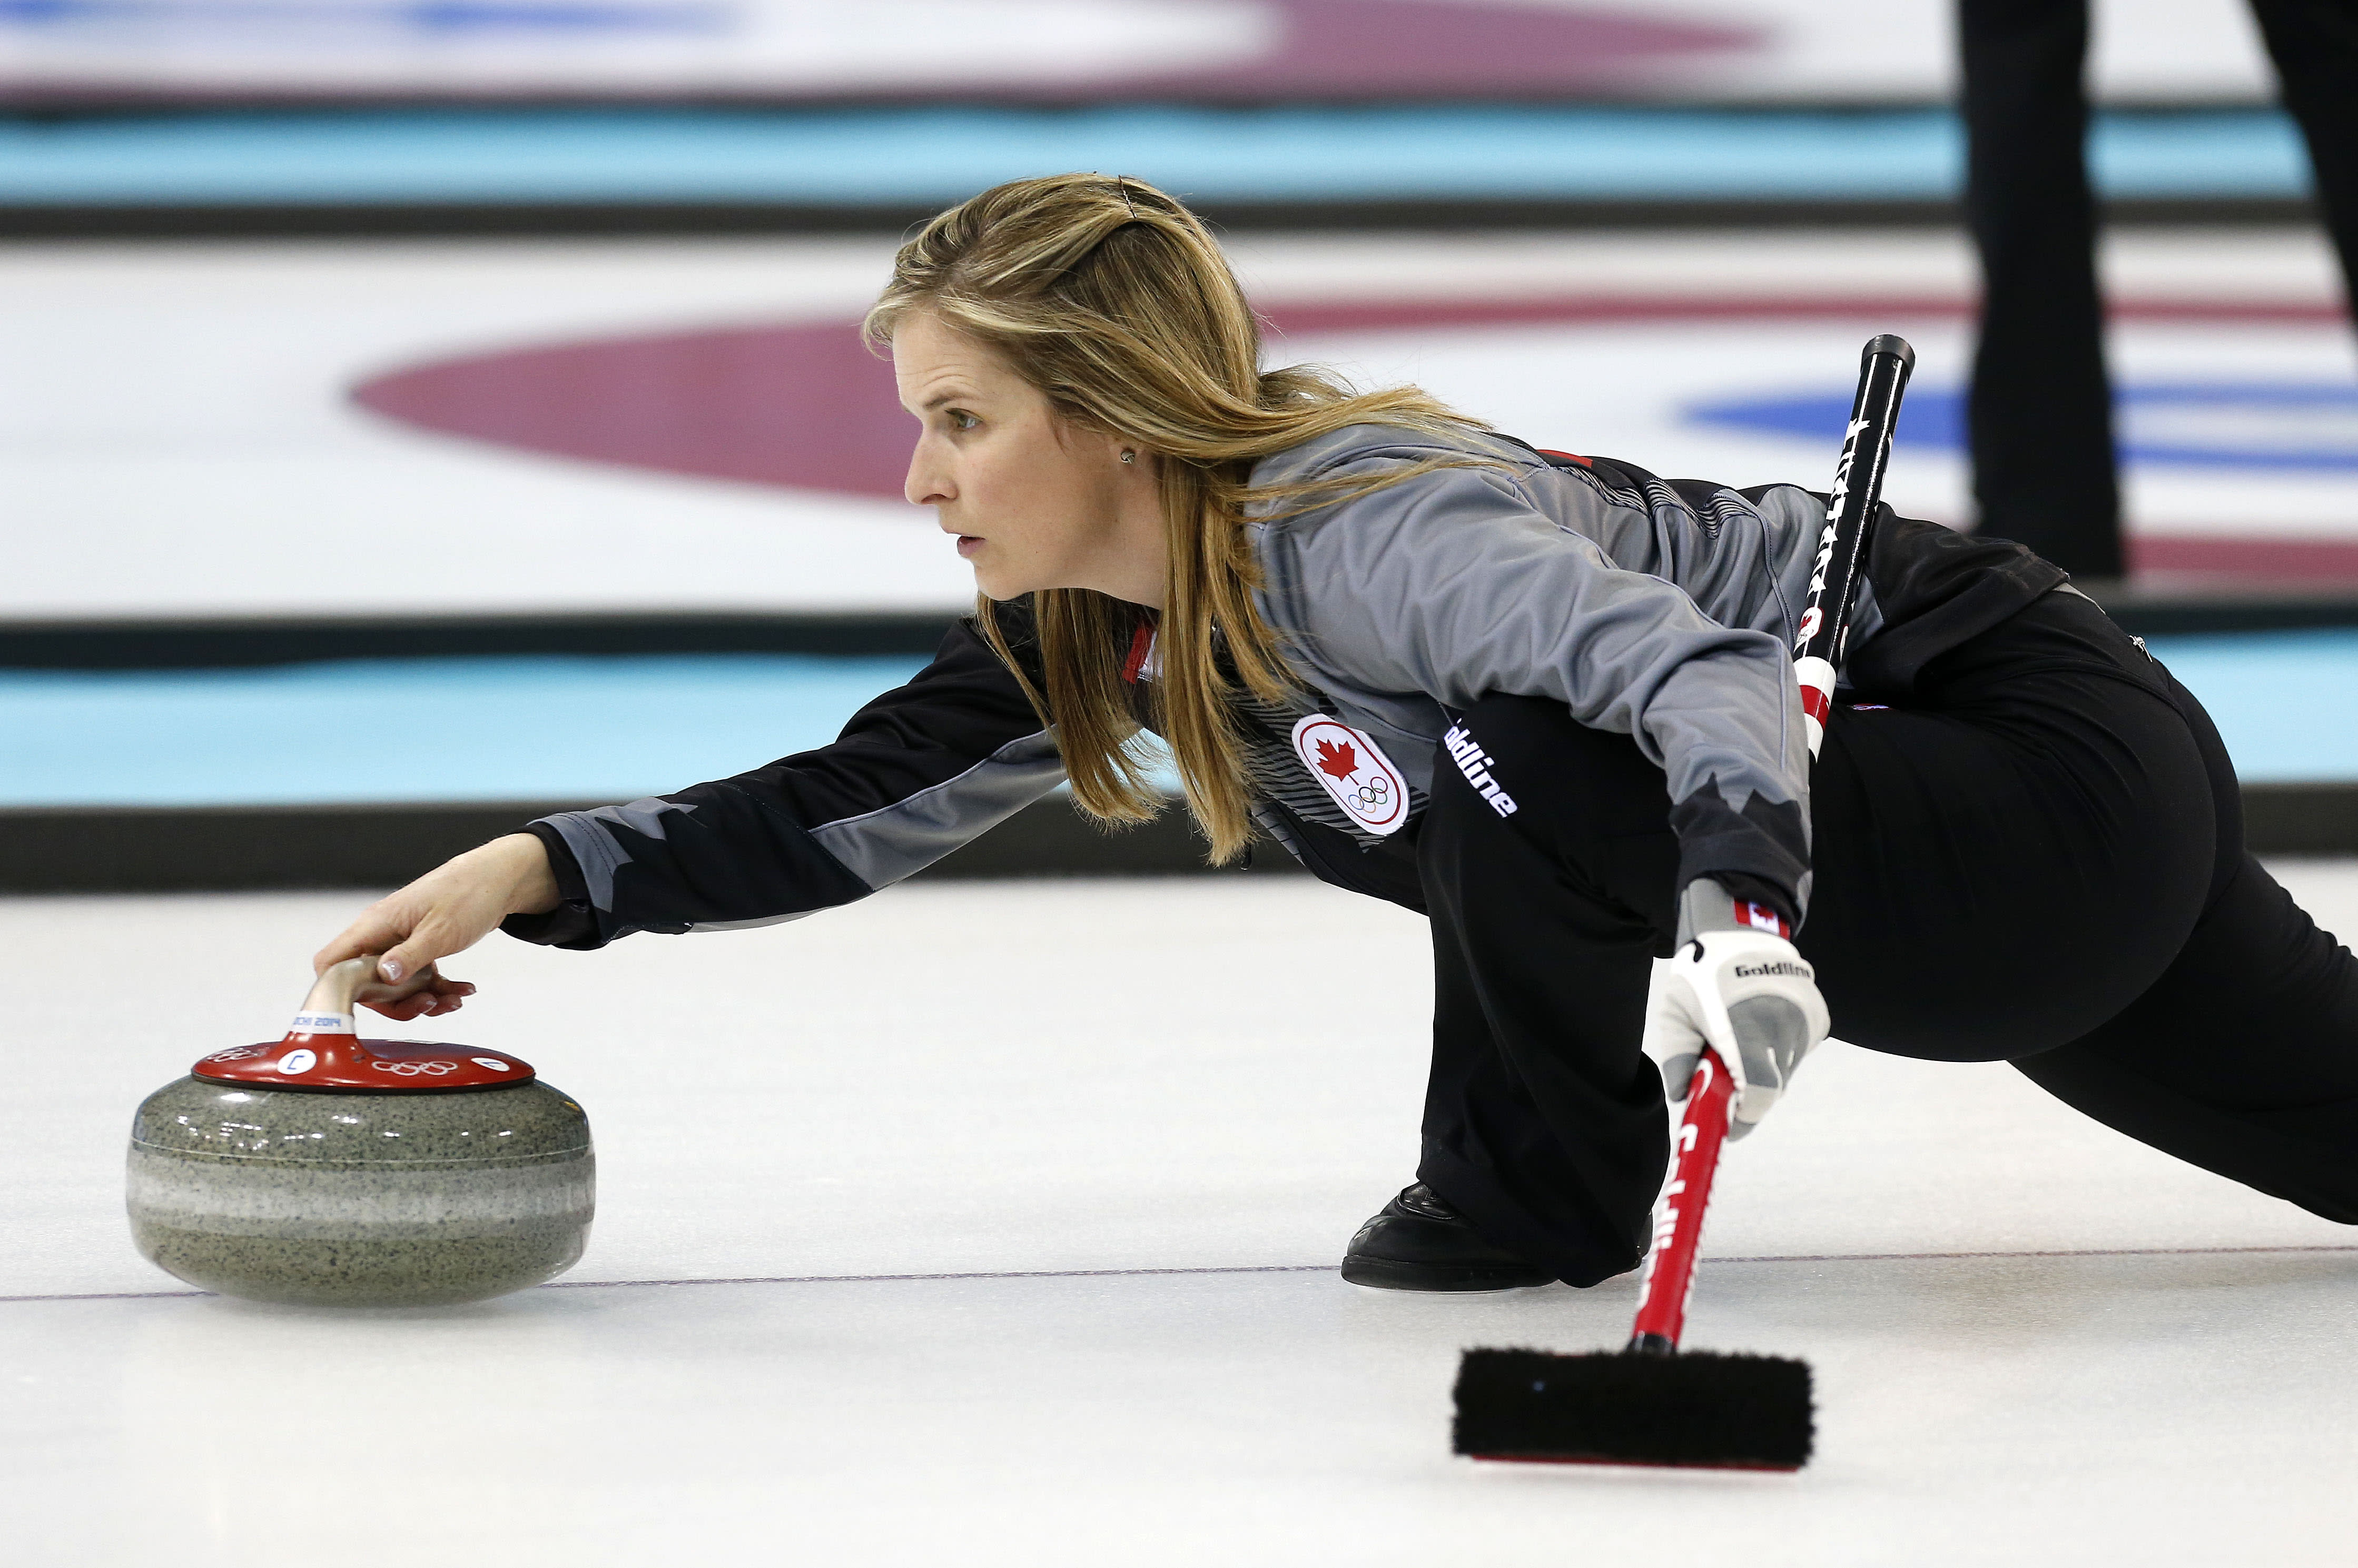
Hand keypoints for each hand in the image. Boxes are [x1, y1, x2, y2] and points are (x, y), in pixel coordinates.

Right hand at [313, 834, 560, 1020]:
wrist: (499, 879)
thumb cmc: (468, 894)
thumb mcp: (440, 930)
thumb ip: (409, 956)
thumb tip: (383, 977)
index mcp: (375, 926)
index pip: (332, 963)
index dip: (342, 990)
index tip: (375, 1004)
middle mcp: (381, 935)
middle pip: (366, 984)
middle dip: (397, 1003)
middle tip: (428, 1004)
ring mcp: (400, 942)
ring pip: (396, 986)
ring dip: (423, 999)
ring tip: (454, 999)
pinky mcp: (419, 948)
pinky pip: (418, 978)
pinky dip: (438, 989)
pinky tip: (462, 990)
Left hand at [1642, 881, 1827, 1138]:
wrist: (1742, 928)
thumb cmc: (1701, 972)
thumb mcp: (1676, 1012)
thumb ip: (1678, 1058)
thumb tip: (1684, 1098)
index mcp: (1745, 1029)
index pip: (1758, 1095)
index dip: (1744, 1118)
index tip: (1729, 1124)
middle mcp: (1782, 1027)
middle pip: (1772, 1088)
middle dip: (1748, 1093)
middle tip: (1726, 1077)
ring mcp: (1805, 1021)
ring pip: (1786, 1069)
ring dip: (1764, 1068)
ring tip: (1741, 1035)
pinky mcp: (1818, 1016)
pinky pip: (1799, 1050)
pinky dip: (1780, 1049)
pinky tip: (1761, 1022)